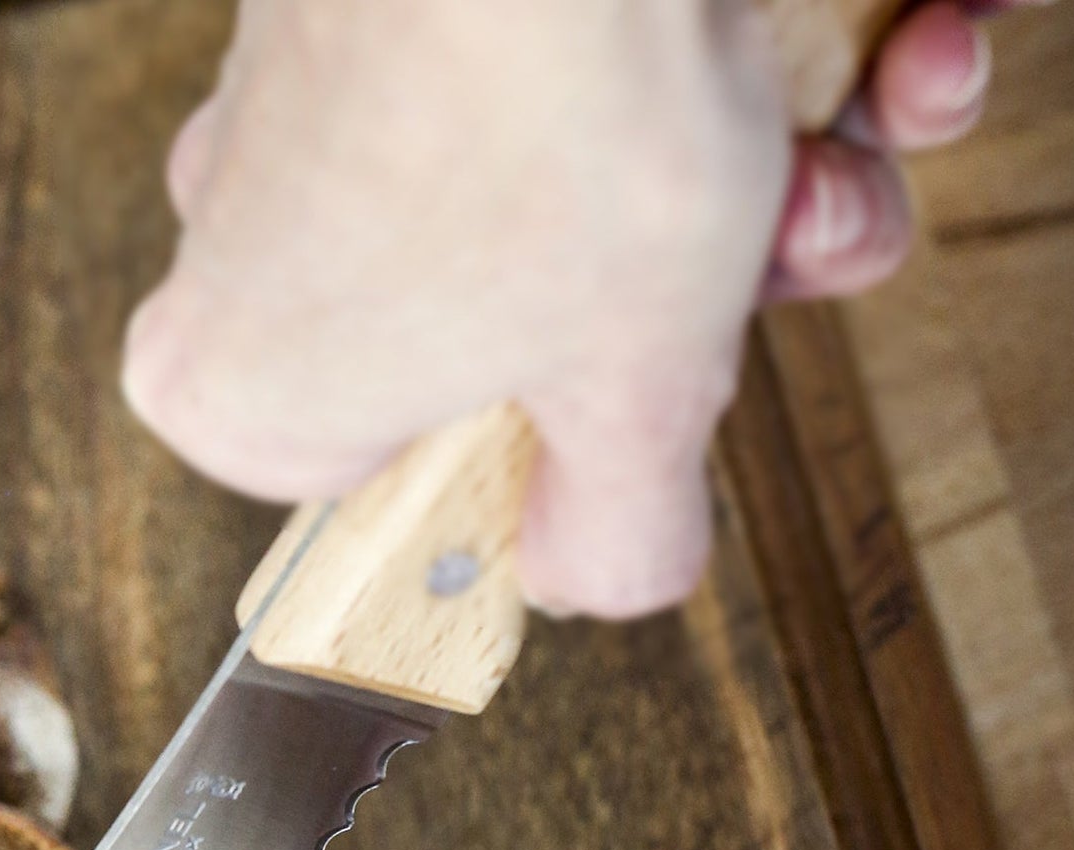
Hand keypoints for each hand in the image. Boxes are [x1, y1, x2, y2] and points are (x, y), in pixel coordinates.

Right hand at [125, 0, 1032, 617]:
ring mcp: (302, 95)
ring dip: (743, 187)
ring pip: (548, 195)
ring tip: (834, 152)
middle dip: (690, 307)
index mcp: (249, 389)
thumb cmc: (548, 105)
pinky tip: (831, 49)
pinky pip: (543, 70)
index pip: (396, 494)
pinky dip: (695, 66)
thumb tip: (595, 573)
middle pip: (502, 338)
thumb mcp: (631, 397)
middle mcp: (239, 239)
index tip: (641, 414)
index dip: (553, 461)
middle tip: (784, 262)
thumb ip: (615, 534)